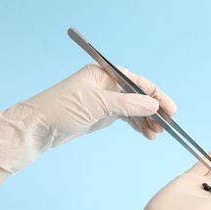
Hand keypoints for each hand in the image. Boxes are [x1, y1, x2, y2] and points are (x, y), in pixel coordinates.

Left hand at [26, 63, 176, 140]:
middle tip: (167, 125)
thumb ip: (128, 104)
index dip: (157, 95)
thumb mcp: (98, 104)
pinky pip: (126, 118)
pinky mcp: (104, 115)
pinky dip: (137, 126)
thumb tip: (154, 105)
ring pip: (134, 109)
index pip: (138, 82)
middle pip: (138, 96)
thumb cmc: (62, 108)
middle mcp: (108, 85)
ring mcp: (107, 101)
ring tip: (158, 133)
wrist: (39, 128)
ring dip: (147, 121)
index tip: (171, 109)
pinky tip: (147, 134)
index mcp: (105, 74)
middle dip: (154, 110)